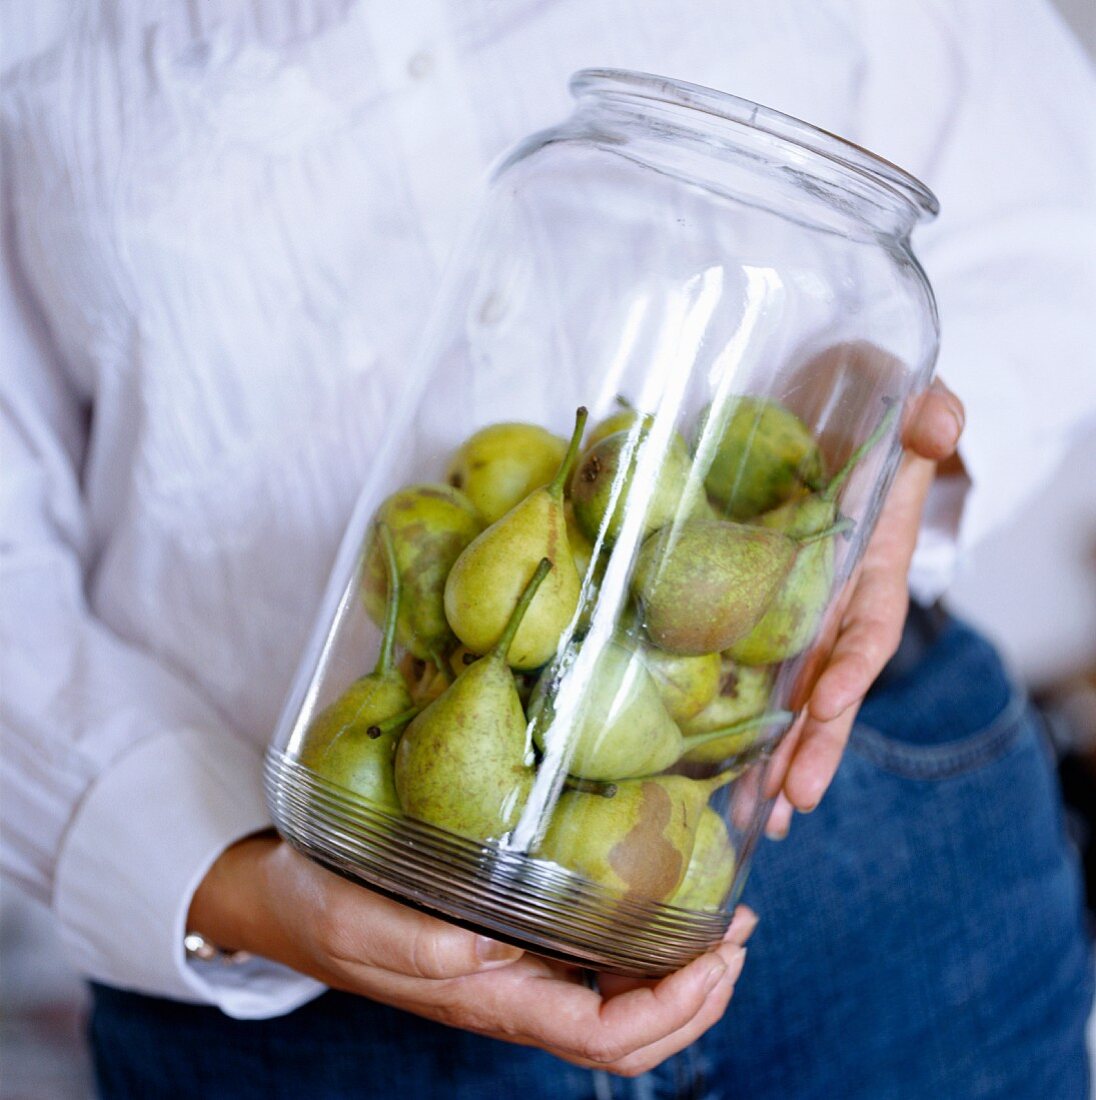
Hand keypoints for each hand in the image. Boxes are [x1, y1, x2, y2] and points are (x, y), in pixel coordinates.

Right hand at [189, 834, 756, 1075]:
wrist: (286, 902)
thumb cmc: (320, 907)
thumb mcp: (359, 920)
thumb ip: (418, 946)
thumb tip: (488, 955)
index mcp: (490, 1001)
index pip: (607, 1039)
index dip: (674, 1010)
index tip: (718, 952)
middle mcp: (515, 998)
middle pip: (633, 1036)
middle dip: (699, 995)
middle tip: (739, 931)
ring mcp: (514, 978)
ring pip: (621, 1009)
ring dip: (681, 977)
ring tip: (719, 924)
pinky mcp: (509, 948)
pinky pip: (593, 970)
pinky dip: (642, 949)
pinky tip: (654, 909)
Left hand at [764, 377, 965, 837]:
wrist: (817, 406)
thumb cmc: (860, 405)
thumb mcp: (896, 398)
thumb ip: (926, 415)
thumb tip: (939, 422)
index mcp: (872, 565)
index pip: (869, 623)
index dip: (853, 664)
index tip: (828, 701)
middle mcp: (837, 602)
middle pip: (832, 685)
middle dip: (817, 744)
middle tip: (790, 802)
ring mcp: (795, 614)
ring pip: (791, 698)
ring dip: (776, 755)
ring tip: (755, 815)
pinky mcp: (752, 610)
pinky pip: (747, 674)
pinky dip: (738, 723)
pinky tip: (720, 771)